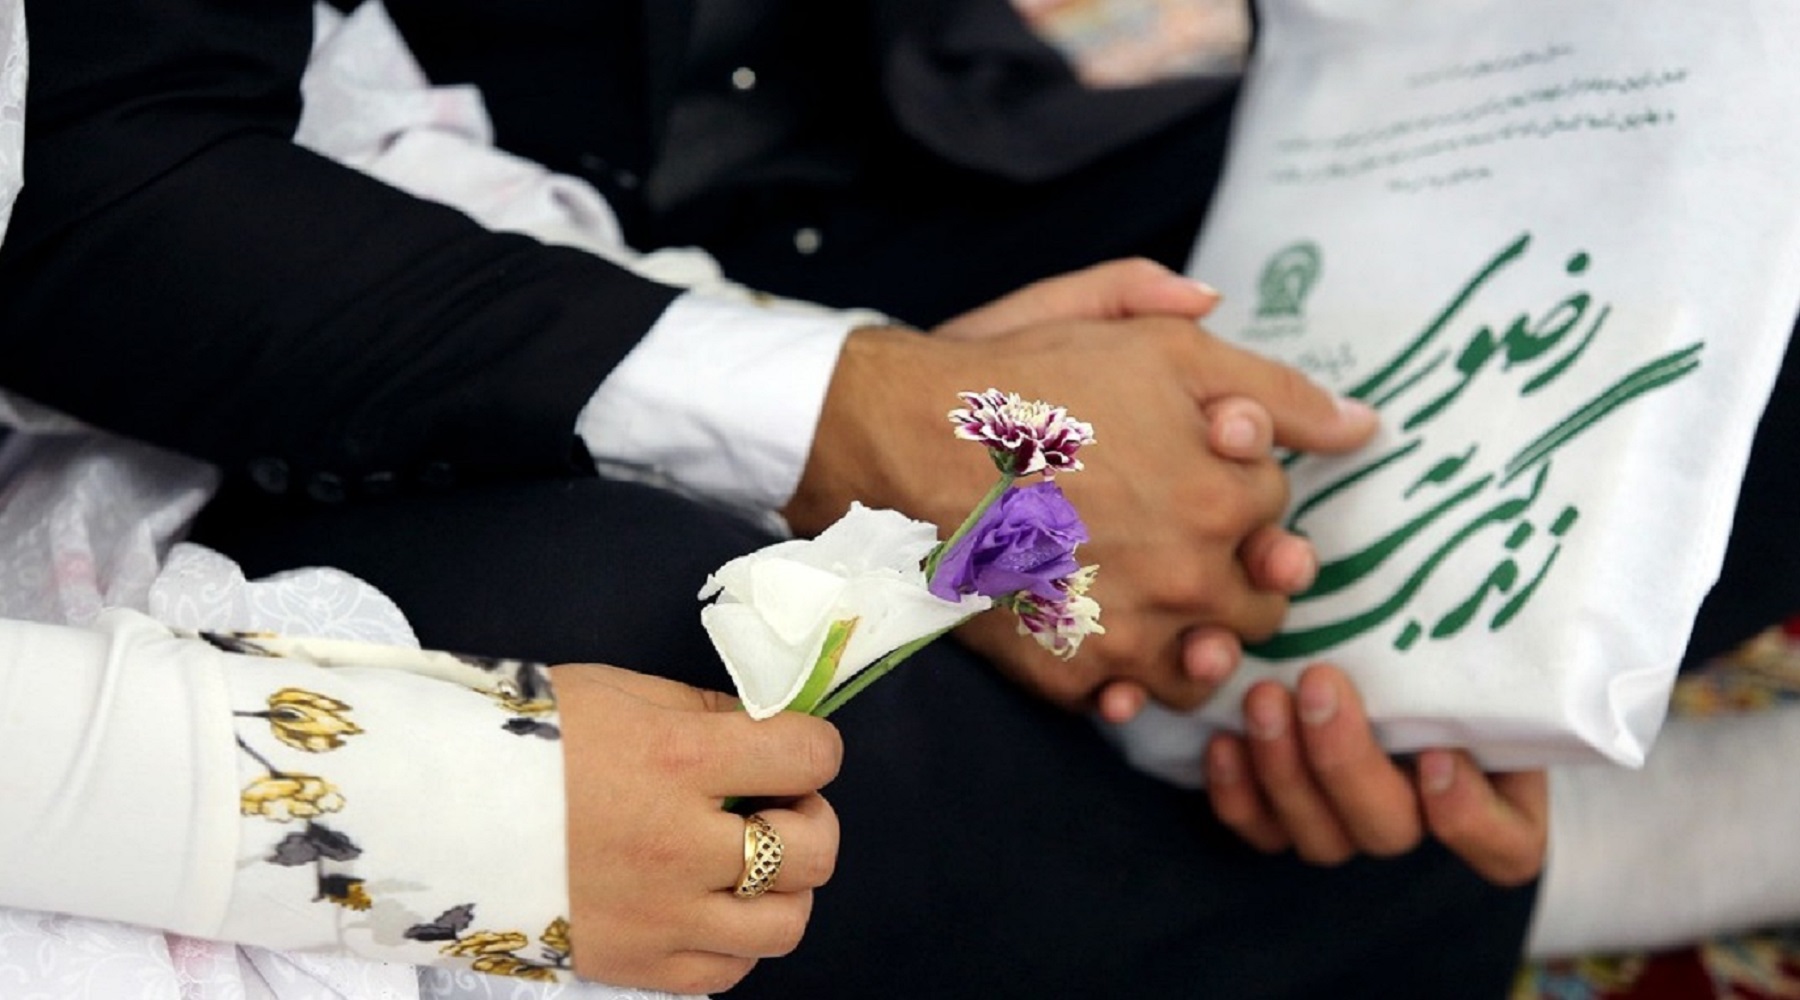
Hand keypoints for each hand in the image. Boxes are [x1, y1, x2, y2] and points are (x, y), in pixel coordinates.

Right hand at [552, 664, 843, 993]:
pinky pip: (726, 974)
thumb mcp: (617, 692)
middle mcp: (680, 846)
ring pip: (785, 925)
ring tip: (744, 863)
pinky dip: (733, 942)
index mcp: (678, 760)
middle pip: (814, 852)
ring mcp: (659, 917)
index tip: (789, 748)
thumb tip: (765, 727)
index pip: (809, 756)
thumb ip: (702, 711)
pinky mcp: (633, 966)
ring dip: (782, 889)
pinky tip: (704, 906)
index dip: (813, 747)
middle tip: (772, 805)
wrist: (428, 811)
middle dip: (809, 820)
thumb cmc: (521, 739)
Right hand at [784, 259, 1376, 712]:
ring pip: (1213, 664)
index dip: (1241, 483)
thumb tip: (1362, 424)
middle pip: (1265, 598)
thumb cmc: (1025, 379)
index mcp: (1225, 493)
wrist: (897, 440)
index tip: (1196, 465)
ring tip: (1158, 595)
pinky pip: (1137, 700)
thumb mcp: (1151, 344)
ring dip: (1202, 634)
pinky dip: (1135, 679)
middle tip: (1184, 535)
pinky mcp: (1070, 672)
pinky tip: (1110, 635)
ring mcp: (1129, 634)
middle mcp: (1190, 576)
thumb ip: (1268, 380)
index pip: (1280, 509)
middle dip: (1240, 566)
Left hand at [1204, 662, 1546, 885]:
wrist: (1380, 636)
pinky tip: (1224, 741)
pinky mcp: (1287, 818)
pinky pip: (1260, 830)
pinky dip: (1237, 793)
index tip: (1437, 755)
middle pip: (1387, 831)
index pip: (1504, 846)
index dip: (1471, 819)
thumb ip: (1475, 640)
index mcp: (1496, 794)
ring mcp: (1350, 825)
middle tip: (1318, 683)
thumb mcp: (1476, 635)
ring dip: (1285, 770)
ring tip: (1264, 698)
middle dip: (1345, 761)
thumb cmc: (1446, 635)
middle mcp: (1420, 820)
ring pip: (1319, 838)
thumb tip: (1465, 591)